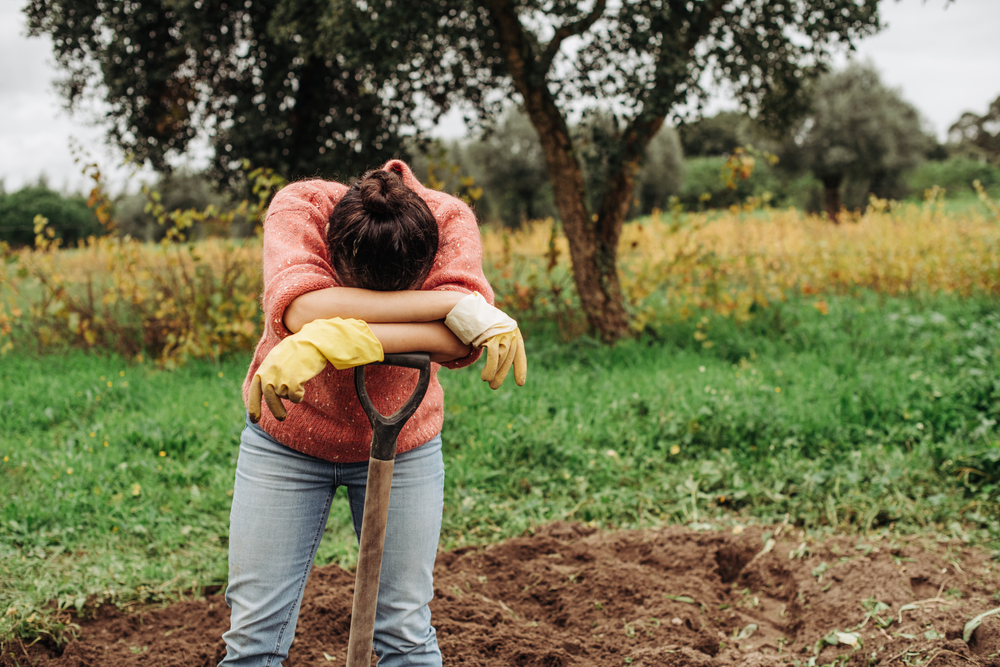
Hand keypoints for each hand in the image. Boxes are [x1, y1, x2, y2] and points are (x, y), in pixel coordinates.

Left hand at [247, 318, 382, 421]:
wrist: (313, 341)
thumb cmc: (299, 348)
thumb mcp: (278, 357)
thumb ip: (270, 371)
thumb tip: (267, 389)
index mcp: (264, 367)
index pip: (255, 390)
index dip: (254, 406)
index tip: (254, 420)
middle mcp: (269, 374)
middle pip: (270, 398)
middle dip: (276, 410)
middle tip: (282, 418)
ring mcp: (281, 378)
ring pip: (285, 396)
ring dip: (293, 393)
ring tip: (300, 379)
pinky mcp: (293, 381)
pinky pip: (295, 397)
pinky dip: (300, 395)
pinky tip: (304, 384)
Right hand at [445, 292, 526, 388]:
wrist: (465, 307)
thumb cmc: (476, 322)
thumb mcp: (491, 331)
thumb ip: (498, 343)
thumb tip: (503, 360)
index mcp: (512, 329)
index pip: (519, 351)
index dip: (520, 367)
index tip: (520, 383)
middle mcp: (509, 330)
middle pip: (509, 357)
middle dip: (503, 373)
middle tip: (496, 386)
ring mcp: (501, 332)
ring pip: (502, 358)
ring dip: (496, 373)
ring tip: (490, 383)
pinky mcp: (491, 336)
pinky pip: (494, 356)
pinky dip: (491, 368)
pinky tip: (485, 378)